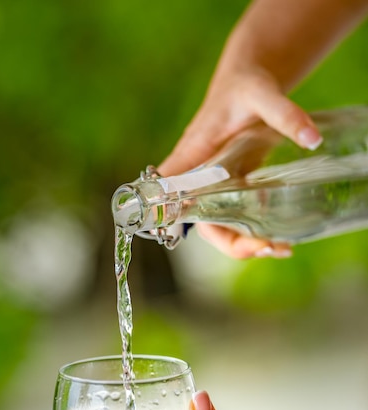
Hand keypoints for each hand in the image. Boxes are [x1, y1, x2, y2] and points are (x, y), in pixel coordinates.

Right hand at [158, 67, 320, 259]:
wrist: (249, 82)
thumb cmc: (245, 86)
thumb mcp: (262, 94)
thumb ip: (284, 114)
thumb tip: (311, 139)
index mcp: (190, 157)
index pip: (175, 199)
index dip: (185, 223)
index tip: (222, 233)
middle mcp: (197, 180)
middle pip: (204, 225)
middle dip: (233, 243)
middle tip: (268, 247)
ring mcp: (215, 189)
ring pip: (221, 227)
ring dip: (246, 244)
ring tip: (280, 248)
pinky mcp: (231, 190)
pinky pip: (236, 219)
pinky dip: (254, 233)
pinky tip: (281, 239)